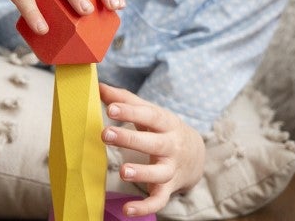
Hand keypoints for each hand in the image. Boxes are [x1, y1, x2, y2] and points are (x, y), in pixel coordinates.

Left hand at [99, 83, 204, 217]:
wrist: (196, 154)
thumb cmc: (163, 128)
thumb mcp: (150, 112)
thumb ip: (124, 100)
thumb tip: (98, 86)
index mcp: (166, 123)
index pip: (148, 115)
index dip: (129, 111)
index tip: (110, 108)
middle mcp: (171, 146)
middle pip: (153, 142)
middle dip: (129, 139)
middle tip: (105, 134)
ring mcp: (171, 168)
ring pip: (158, 173)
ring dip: (141, 173)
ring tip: (122, 172)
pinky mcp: (169, 188)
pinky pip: (159, 200)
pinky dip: (145, 207)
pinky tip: (128, 210)